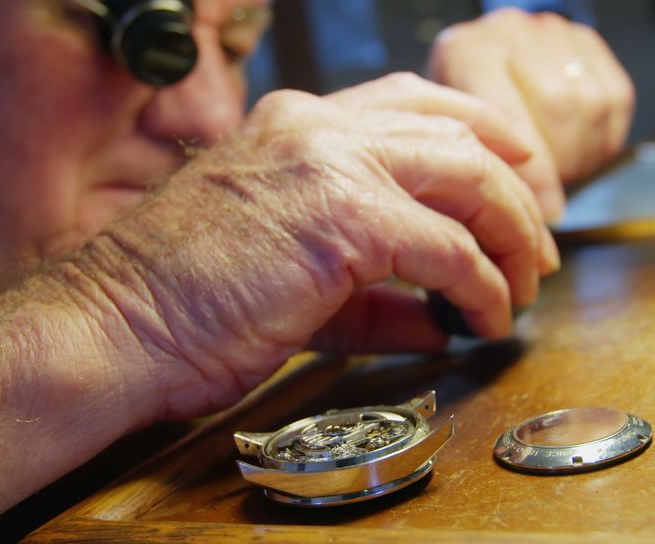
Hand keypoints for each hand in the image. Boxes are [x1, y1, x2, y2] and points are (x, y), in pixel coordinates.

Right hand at [75, 79, 558, 419]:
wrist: (115, 328)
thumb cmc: (182, 304)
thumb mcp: (289, 273)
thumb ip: (373, 288)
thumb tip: (441, 315)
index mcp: (298, 124)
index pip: (417, 104)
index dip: (483, 139)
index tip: (516, 183)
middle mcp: (319, 128)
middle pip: (461, 134)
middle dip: (517, 189)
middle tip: (539, 244)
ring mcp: (331, 165)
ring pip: (469, 178)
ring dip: (512, 235)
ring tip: (525, 284)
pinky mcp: (343, 220)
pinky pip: (449, 248)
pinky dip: (483, 285)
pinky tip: (487, 317)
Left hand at [429, 8, 634, 221]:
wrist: (483, 63)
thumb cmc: (463, 108)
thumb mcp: (451, 133)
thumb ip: (478, 163)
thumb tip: (512, 217)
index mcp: (467, 53)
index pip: (507, 114)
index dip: (534, 173)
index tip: (547, 212)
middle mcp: (511, 33)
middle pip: (555, 107)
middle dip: (560, 165)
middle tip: (551, 197)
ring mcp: (552, 33)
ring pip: (590, 105)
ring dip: (582, 154)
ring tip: (560, 171)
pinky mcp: (588, 44)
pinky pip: (615, 100)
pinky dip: (603, 139)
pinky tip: (579, 151)